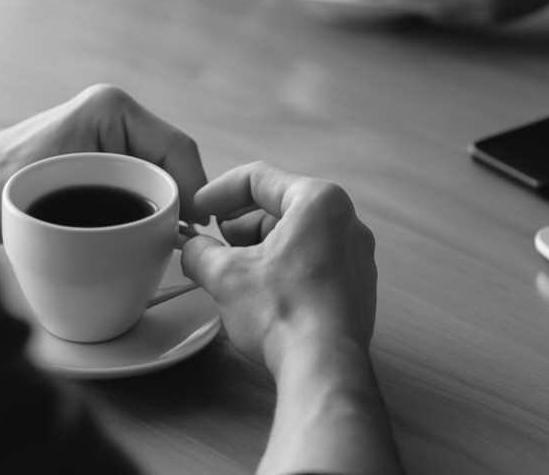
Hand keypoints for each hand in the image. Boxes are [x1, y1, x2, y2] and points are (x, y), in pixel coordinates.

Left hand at [0, 85, 206, 245]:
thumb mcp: (65, 193)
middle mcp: (114, 116)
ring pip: (158, 176)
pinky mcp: (98, 157)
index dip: (196, 191)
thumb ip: (126, 208)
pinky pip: (138, 183)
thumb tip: (177, 232)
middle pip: (172, 163)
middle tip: (181, 248)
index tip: (196, 233)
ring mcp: (107, 136)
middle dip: (181, 203)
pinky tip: (144, 241)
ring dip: (164, 209)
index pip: (178, 148)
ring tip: (166, 248)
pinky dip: (145, 210)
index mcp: (112, 109)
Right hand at [182, 163, 399, 474]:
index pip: (259, 178)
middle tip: (213, 241)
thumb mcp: (225, 274)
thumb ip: (199, 251)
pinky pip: (314, 261)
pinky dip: (283, 267)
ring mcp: (356, 256)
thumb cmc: (284, 312)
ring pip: (297, 235)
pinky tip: (259, 290)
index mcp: (318, 201)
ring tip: (231, 269)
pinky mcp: (357, 287)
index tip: (199, 208)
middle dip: (240, 224)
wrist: (324, 369)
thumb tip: (191, 249)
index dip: (219, 191)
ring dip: (260, 247)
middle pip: (280, 206)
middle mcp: (346, 222)